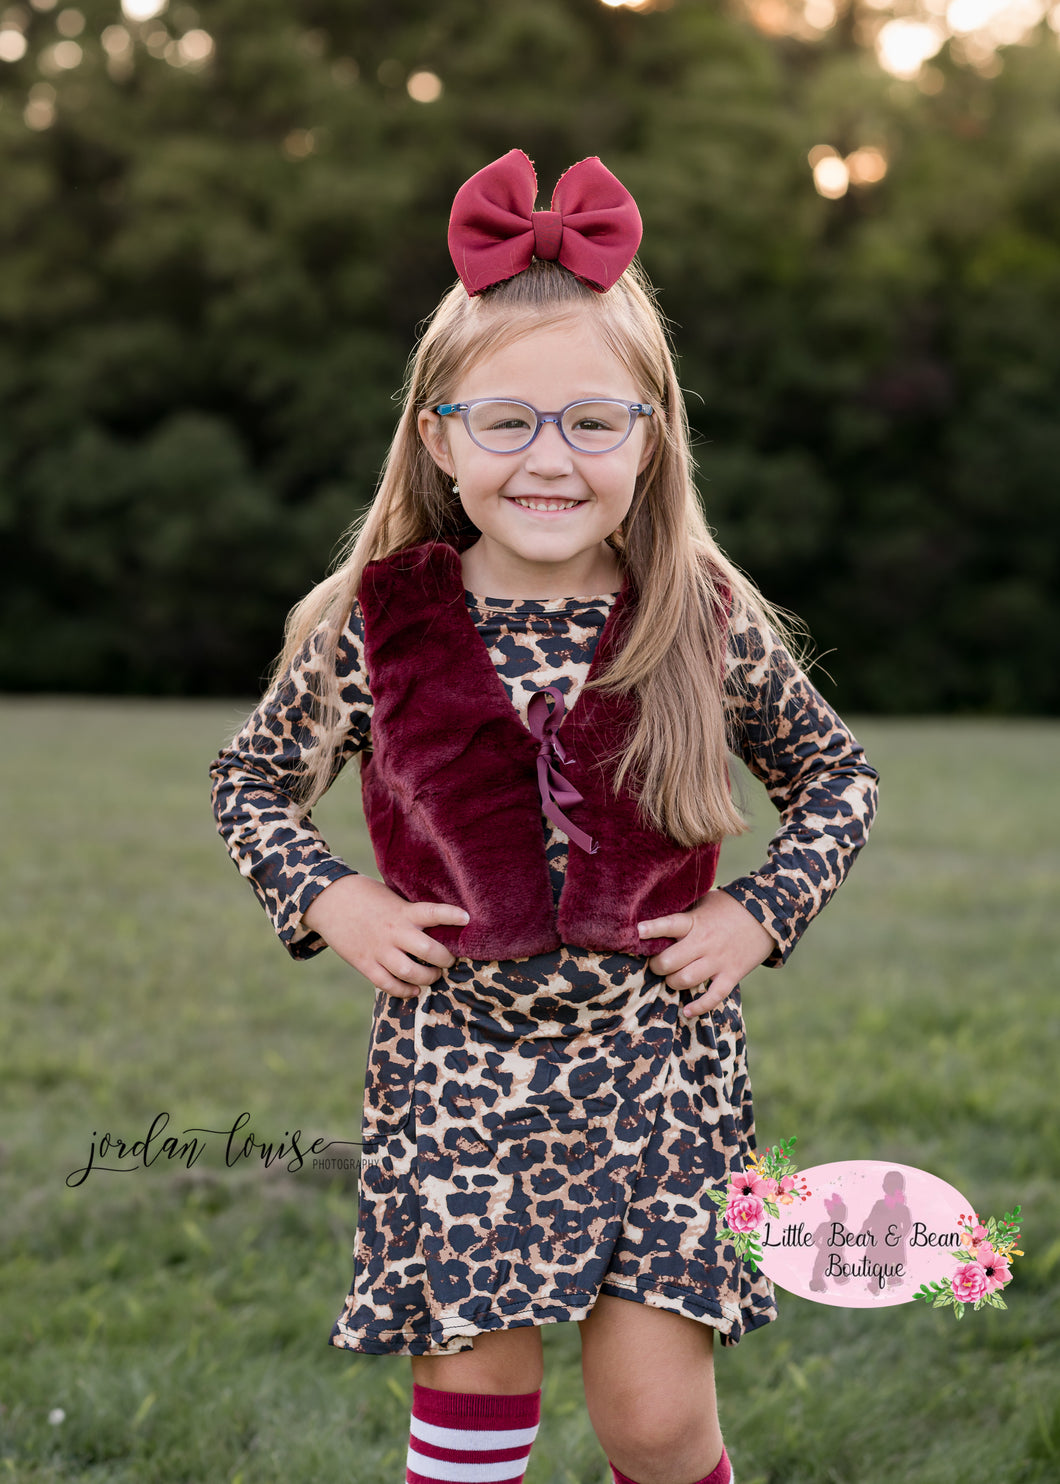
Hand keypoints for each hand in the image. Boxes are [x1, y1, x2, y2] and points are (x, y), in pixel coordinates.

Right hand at [301, 875, 468, 998]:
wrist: (328, 900)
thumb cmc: (365, 896)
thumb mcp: (391, 897)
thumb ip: (410, 912)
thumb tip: (436, 924)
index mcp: (403, 911)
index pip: (433, 912)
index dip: (452, 915)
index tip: (467, 918)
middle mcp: (394, 931)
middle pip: (429, 951)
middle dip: (446, 960)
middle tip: (449, 960)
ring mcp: (379, 949)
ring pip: (411, 973)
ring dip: (428, 978)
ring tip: (433, 976)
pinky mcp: (365, 963)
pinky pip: (388, 984)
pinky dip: (404, 991)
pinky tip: (413, 990)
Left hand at [637, 889, 775, 1017]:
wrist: (768, 914)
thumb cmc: (729, 906)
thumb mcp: (705, 902)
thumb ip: (685, 913)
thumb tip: (657, 917)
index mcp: (695, 922)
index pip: (669, 925)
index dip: (652, 929)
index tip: (636, 932)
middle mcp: (704, 943)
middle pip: (670, 961)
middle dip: (657, 966)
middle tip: (656, 964)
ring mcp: (718, 961)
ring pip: (685, 980)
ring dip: (672, 982)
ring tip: (671, 978)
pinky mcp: (731, 975)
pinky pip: (713, 996)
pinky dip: (699, 1007)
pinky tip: (687, 1011)